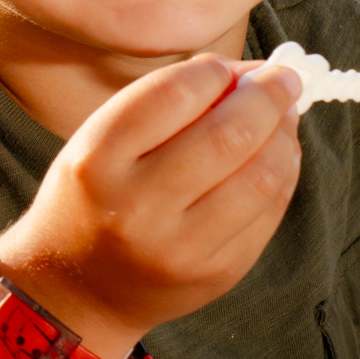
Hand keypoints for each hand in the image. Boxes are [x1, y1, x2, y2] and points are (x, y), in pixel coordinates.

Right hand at [0, 55, 302, 358]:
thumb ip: (163, 104)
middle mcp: (136, 207)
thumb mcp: (97, 142)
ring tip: (283, 116)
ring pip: (263, 176)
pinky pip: (269, 212)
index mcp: (95, 161)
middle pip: (228, 135)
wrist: (75, 291)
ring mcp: (181, 247)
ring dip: (284, 135)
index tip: (231, 67)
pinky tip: (277, 156)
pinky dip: (283, 173)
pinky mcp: (217, 273)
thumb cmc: (91, 199)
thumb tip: (250, 75)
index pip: (174, 95)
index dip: (216, 71)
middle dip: (267, 96)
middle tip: (282, 80)